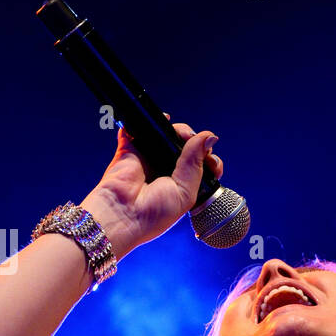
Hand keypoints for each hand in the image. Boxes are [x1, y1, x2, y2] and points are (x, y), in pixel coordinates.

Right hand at [79, 116, 223, 258]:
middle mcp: (166, 171)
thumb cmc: (153, 214)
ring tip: (182, 135)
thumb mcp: (186, 191)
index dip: (209, 158)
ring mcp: (149, 158)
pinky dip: (149, 120)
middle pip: (186, 146)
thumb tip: (209, 136)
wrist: (123, 215)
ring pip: (168, 134)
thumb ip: (196, 163)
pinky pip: (140, 128)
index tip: (211, 160)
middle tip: (197, 145)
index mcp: (181, 185)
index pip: (201, 165)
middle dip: (195, 141)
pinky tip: (163, 120)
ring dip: (179, 130)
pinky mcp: (131, 148)